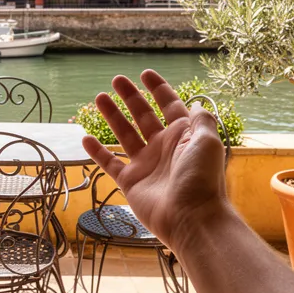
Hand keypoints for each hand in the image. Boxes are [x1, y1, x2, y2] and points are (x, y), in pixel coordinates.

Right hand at [82, 70, 227, 249]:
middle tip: (117, 80)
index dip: (158, 89)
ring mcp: (146, 164)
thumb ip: (200, 120)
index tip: (145, 74)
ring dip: (112, 116)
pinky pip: (110, 163)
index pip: (169, 106)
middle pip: (143, 116)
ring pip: (125, 134)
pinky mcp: (130, 182)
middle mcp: (163, 147)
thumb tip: (194, 104)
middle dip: (131, 97)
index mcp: (183, 136)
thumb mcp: (207, 141)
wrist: (191, 218)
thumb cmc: (202, 179)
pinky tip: (85, 138)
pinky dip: (97, 152)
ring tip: (99, 97)